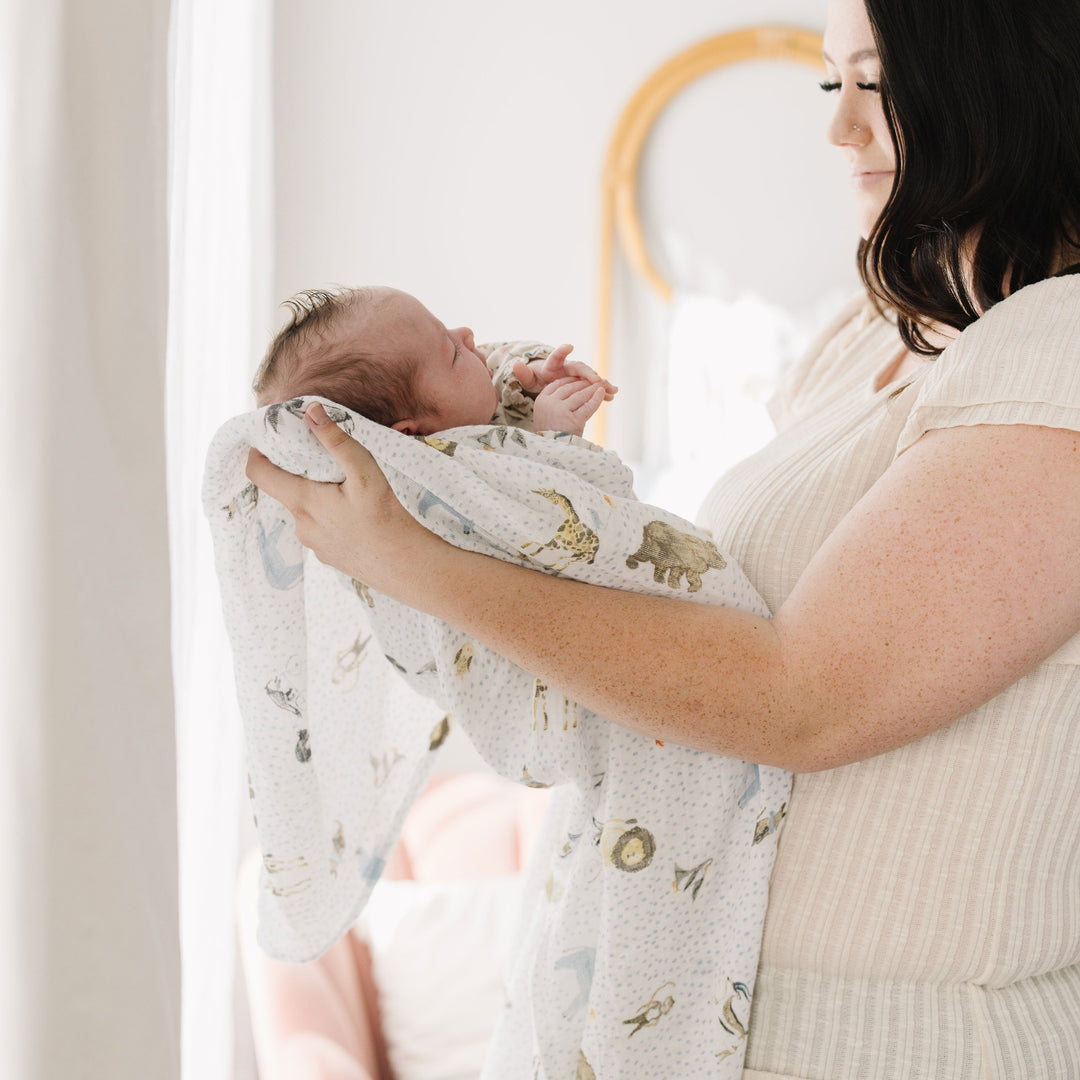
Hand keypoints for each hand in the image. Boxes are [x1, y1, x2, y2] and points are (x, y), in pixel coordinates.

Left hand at [244, 403, 438, 590]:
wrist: (407, 567)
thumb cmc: (387, 518)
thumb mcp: (366, 473)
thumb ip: (337, 441)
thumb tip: (311, 412)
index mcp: (303, 502)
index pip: (258, 474)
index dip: (257, 453)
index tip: (269, 440)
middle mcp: (301, 526)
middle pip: (286, 490)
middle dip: (299, 473)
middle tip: (324, 461)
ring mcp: (314, 545)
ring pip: (306, 511)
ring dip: (318, 496)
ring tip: (348, 490)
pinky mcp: (329, 557)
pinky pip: (320, 529)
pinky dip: (331, 517)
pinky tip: (357, 517)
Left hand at [513, 344, 616, 399]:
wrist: (546, 379)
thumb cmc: (536, 378)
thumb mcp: (528, 378)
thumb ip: (523, 373)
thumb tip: (515, 365)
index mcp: (553, 365)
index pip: (557, 356)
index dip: (562, 351)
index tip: (569, 346)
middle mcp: (568, 367)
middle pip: (579, 367)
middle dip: (588, 373)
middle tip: (597, 379)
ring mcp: (577, 375)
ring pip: (591, 377)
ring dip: (601, 383)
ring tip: (612, 390)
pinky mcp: (583, 383)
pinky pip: (593, 387)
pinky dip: (602, 391)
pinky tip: (612, 396)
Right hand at [532, 377, 607, 435]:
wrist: (552, 452)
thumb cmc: (551, 434)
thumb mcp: (547, 414)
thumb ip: (556, 400)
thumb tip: (573, 385)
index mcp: (541, 400)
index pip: (559, 384)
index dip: (571, 379)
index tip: (581, 378)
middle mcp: (550, 403)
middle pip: (571, 387)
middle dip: (585, 382)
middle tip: (597, 379)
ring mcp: (561, 411)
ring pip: (580, 395)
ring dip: (593, 388)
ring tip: (603, 384)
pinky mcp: (574, 421)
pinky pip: (588, 406)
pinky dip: (597, 398)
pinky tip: (602, 393)